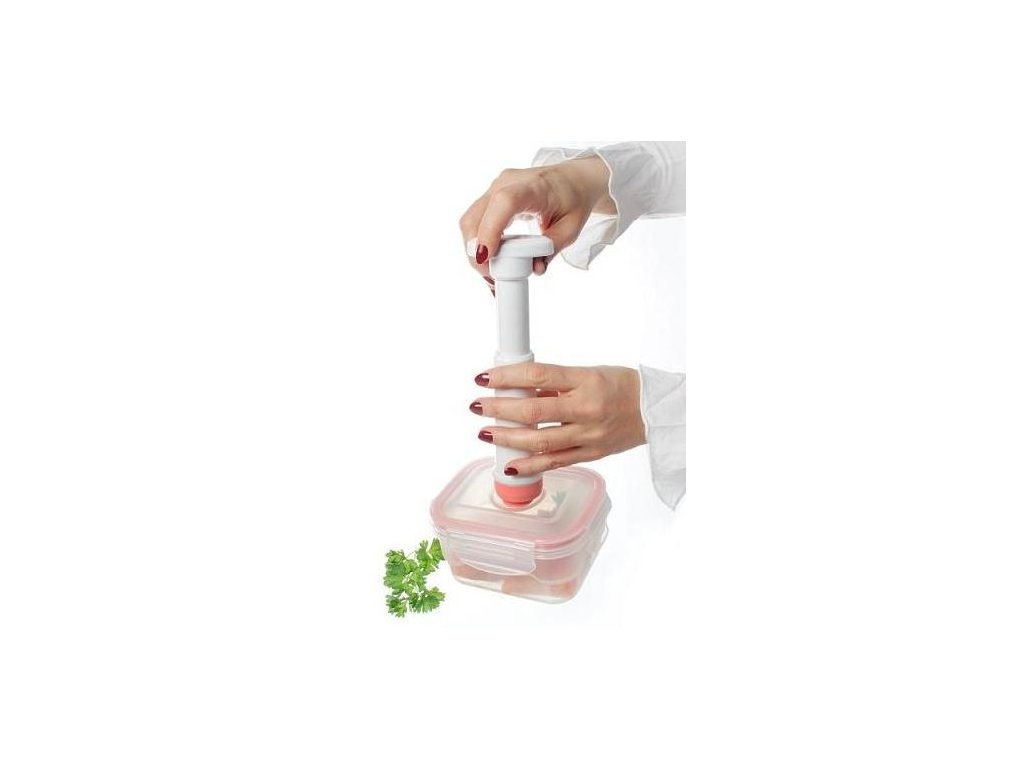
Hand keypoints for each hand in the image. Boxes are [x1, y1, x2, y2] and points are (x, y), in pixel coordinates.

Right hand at [459, 156, 614, 287]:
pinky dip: (477, 244)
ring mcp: (494, 188)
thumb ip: (551, 249)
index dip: (490, 229)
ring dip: (475, 251)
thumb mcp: (571, 229)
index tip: (486, 257)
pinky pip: (474, 223)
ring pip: (469, 222)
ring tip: (491, 274)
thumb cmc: (573, 201)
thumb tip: (534, 270)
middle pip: (475, 217)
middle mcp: (506, 183)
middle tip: (492, 278)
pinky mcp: (489, 198)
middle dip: (476, 253)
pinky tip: (490, 262)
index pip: (504, 203)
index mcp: (533, 187)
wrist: (571, 180)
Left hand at [469, 362, 644, 475]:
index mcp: (585, 380)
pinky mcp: (591, 454)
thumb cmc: (621, 386)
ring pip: (540, 441)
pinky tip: (510, 465)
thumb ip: (555, 383)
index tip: (484, 378)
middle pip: (533, 411)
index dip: (506, 376)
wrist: (654, 410)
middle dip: (499, 409)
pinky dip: (530, 465)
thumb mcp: (588, 373)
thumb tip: (517, 388)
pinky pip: (556, 462)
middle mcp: (586, 408)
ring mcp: (589, 434)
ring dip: (507, 438)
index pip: (538, 375)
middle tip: (477, 406)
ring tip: (486, 433)